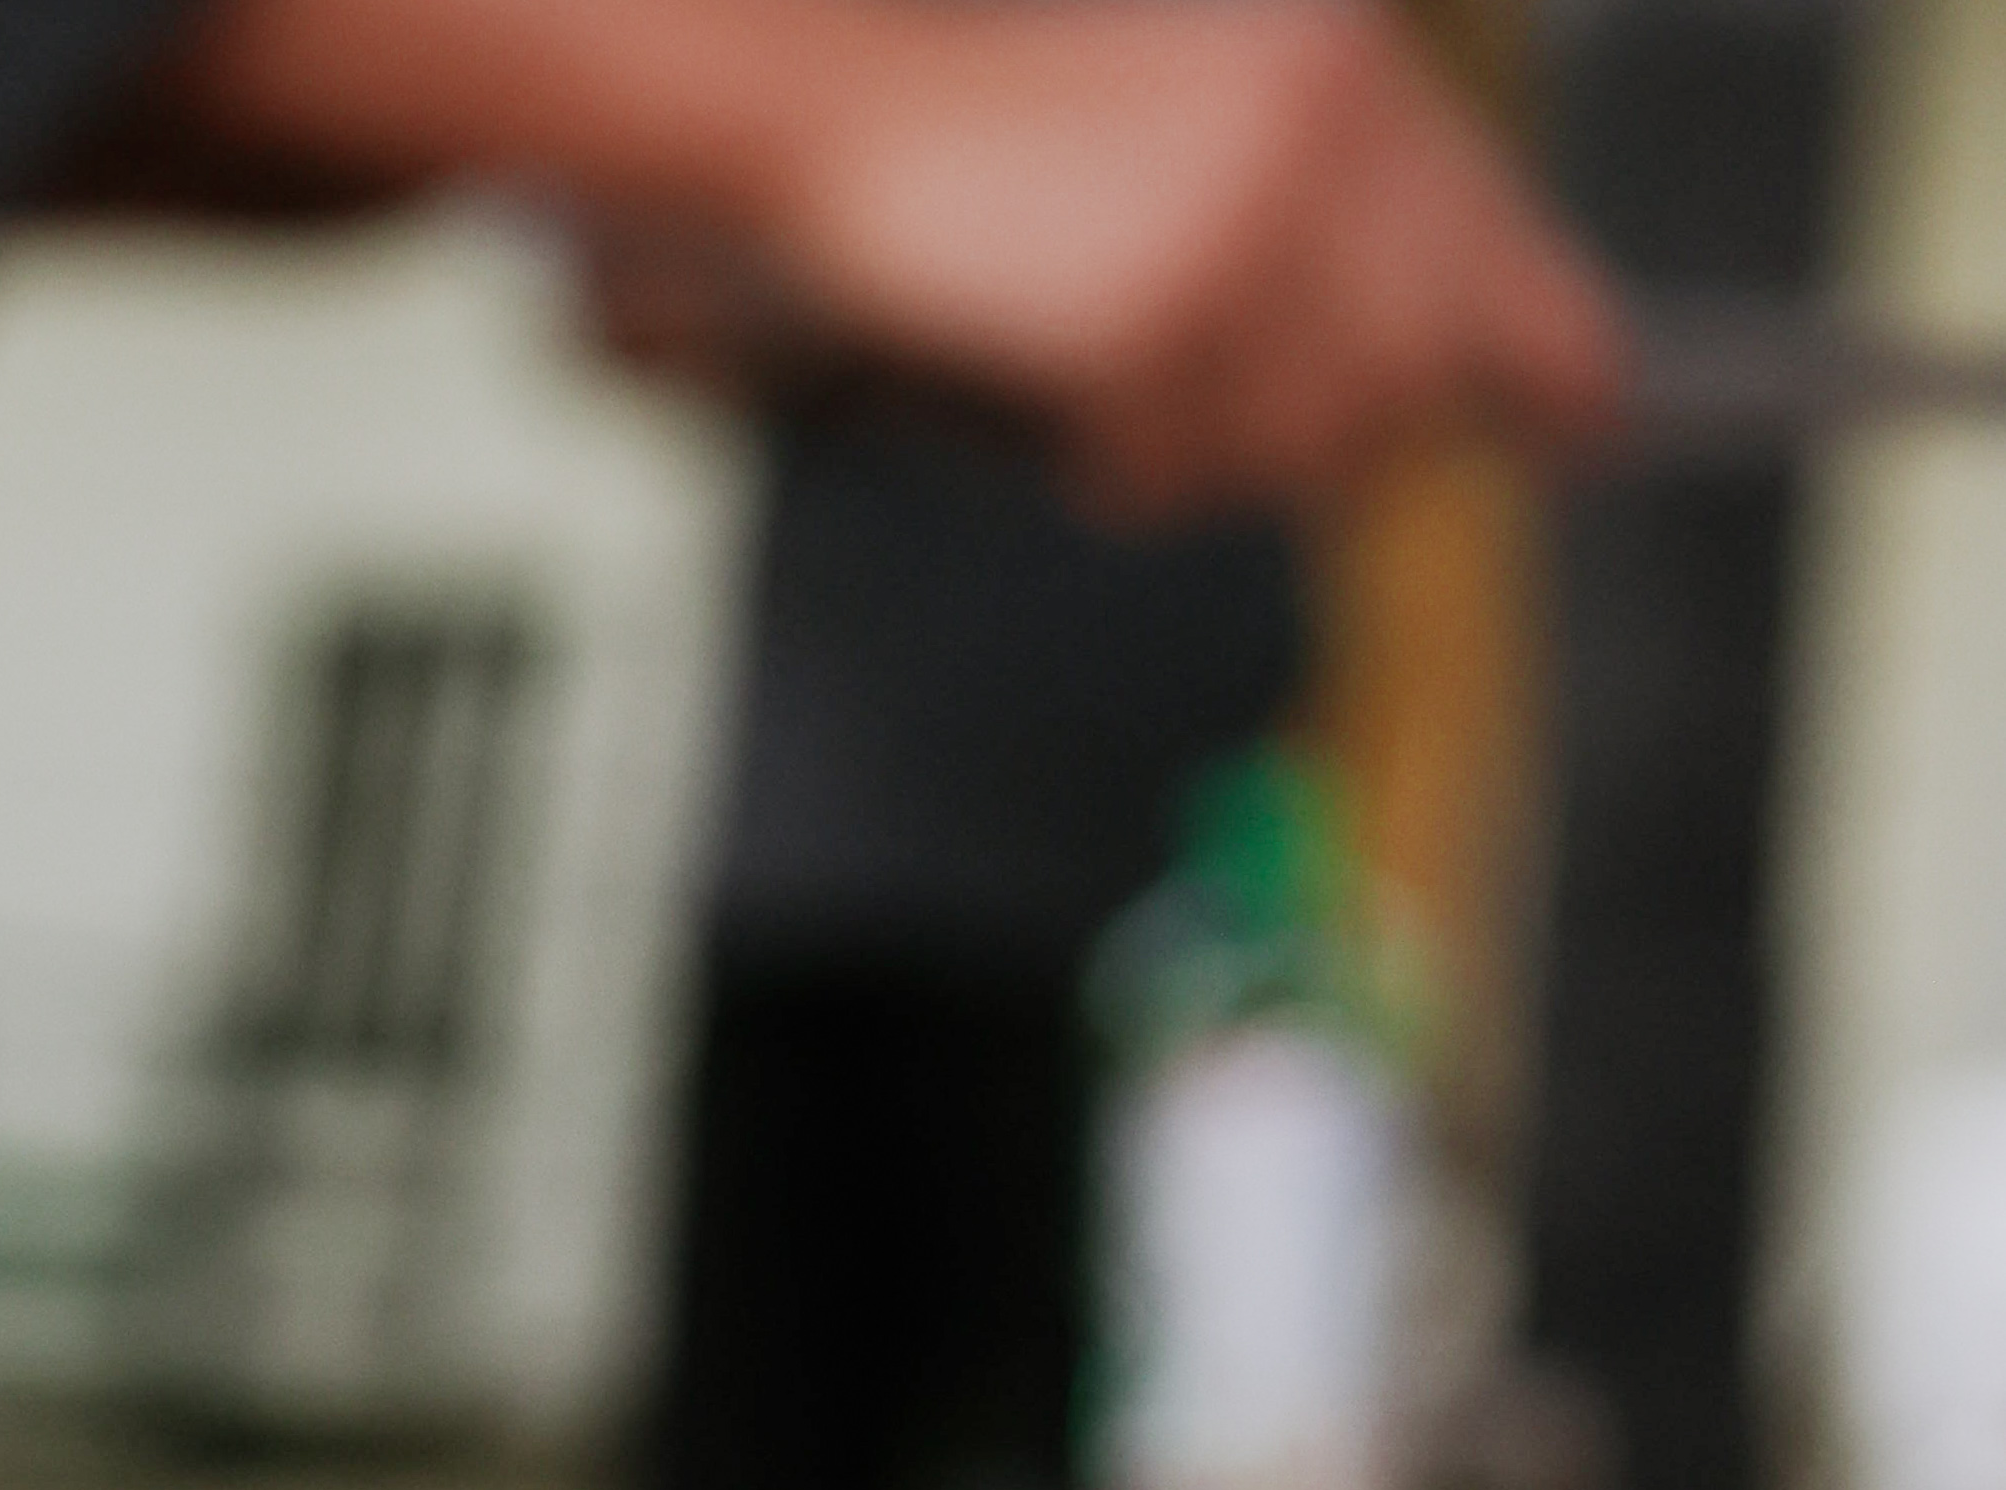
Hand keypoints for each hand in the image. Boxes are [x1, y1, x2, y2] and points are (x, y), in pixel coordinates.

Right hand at [748, 0, 1622, 507]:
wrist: (842, 122)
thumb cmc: (997, 146)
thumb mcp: (1197, 149)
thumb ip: (1337, 230)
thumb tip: (1465, 377)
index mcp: (1341, 75)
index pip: (1497, 246)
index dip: (1550, 357)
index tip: (1595, 425)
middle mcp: (1321, 131)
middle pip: (1409, 383)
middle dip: (1319, 433)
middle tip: (1198, 396)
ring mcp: (1246, 221)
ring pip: (1303, 443)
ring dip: (1205, 449)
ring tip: (1111, 365)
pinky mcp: (1164, 307)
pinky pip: (1179, 467)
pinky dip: (1113, 458)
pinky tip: (1061, 375)